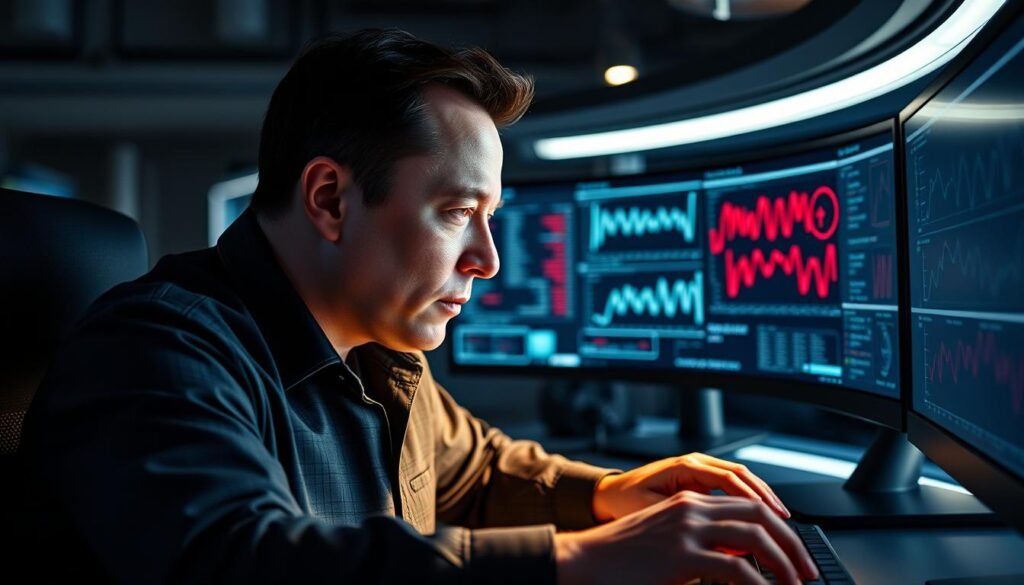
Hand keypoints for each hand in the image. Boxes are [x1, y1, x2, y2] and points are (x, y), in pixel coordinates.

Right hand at [557, 491, 817, 584]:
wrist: (585, 560)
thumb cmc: (621, 558)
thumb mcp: (667, 542)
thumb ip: (702, 545)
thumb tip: (736, 562)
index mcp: (689, 500)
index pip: (749, 505)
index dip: (779, 528)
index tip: (794, 553)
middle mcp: (692, 507)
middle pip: (761, 515)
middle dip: (792, 544)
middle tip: (806, 571)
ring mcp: (688, 529)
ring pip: (756, 537)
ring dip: (783, 563)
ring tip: (794, 584)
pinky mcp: (682, 554)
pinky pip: (736, 568)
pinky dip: (759, 583)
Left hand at [592, 452, 789, 521]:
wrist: (606, 495)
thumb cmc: (623, 502)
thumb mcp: (652, 513)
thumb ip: (685, 524)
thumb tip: (720, 542)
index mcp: (684, 467)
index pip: (729, 478)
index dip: (754, 498)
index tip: (772, 517)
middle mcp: (694, 464)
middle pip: (742, 476)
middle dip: (768, 499)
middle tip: (787, 523)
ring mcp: (698, 470)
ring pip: (741, 480)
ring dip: (762, 499)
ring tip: (782, 522)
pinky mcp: (698, 482)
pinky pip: (731, 487)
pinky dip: (748, 501)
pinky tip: (759, 519)